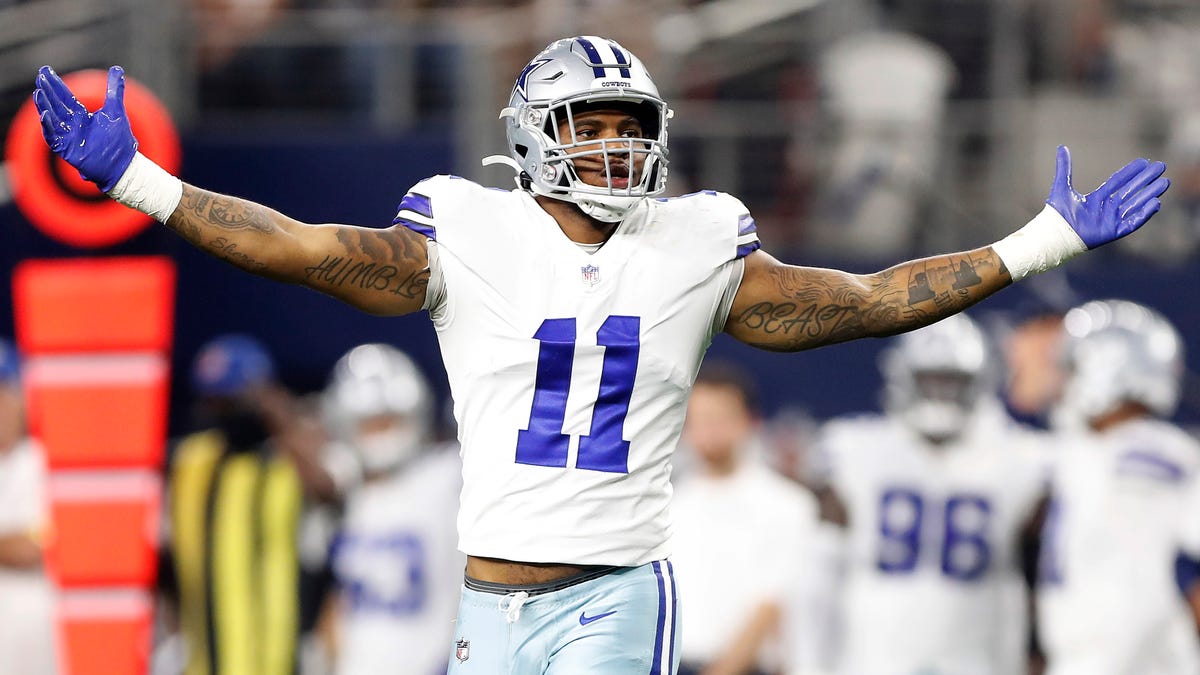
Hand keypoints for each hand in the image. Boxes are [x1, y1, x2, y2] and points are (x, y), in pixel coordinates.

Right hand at [32, 65, 137, 191]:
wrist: (124, 164)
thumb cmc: (120, 140)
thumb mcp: (116, 110)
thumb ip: (114, 90)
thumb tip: (117, 69)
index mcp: (82, 116)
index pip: (65, 97)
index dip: (55, 84)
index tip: (46, 71)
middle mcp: (73, 125)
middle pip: (56, 105)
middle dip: (48, 91)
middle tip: (40, 77)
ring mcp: (69, 137)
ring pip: (52, 119)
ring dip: (44, 106)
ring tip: (38, 93)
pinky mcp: (67, 149)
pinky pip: (53, 137)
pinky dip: (48, 126)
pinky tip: (44, 114)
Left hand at [1046, 145, 1169, 248]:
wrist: (1054, 234)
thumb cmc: (1056, 214)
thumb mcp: (1062, 187)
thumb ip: (1064, 168)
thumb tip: (1061, 147)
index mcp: (1097, 198)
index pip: (1118, 182)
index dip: (1131, 172)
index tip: (1144, 161)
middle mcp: (1106, 208)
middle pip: (1131, 191)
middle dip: (1146, 180)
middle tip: (1161, 167)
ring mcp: (1111, 220)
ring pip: (1136, 204)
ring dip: (1150, 193)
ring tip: (1165, 182)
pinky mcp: (1113, 232)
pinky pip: (1133, 222)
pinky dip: (1144, 214)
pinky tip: (1156, 202)